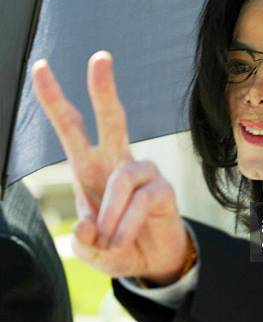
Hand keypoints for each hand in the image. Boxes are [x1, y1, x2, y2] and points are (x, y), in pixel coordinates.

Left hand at [31, 51, 189, 284]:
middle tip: (100, 58)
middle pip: (113, 120)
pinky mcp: (163, 190)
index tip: (40, 68)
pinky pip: (140, 202)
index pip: (72, 128)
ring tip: (108, 242)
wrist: (151, 263)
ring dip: (110, 215)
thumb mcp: (89, 248)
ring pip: (122, 178)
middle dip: (104, 90)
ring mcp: (143, 173)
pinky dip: (125, 226)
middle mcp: (117, 163)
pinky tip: (121, 241)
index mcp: (90, 169)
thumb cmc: (116, 246)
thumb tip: (90, 226)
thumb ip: (83, 237)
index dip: (55, 99)